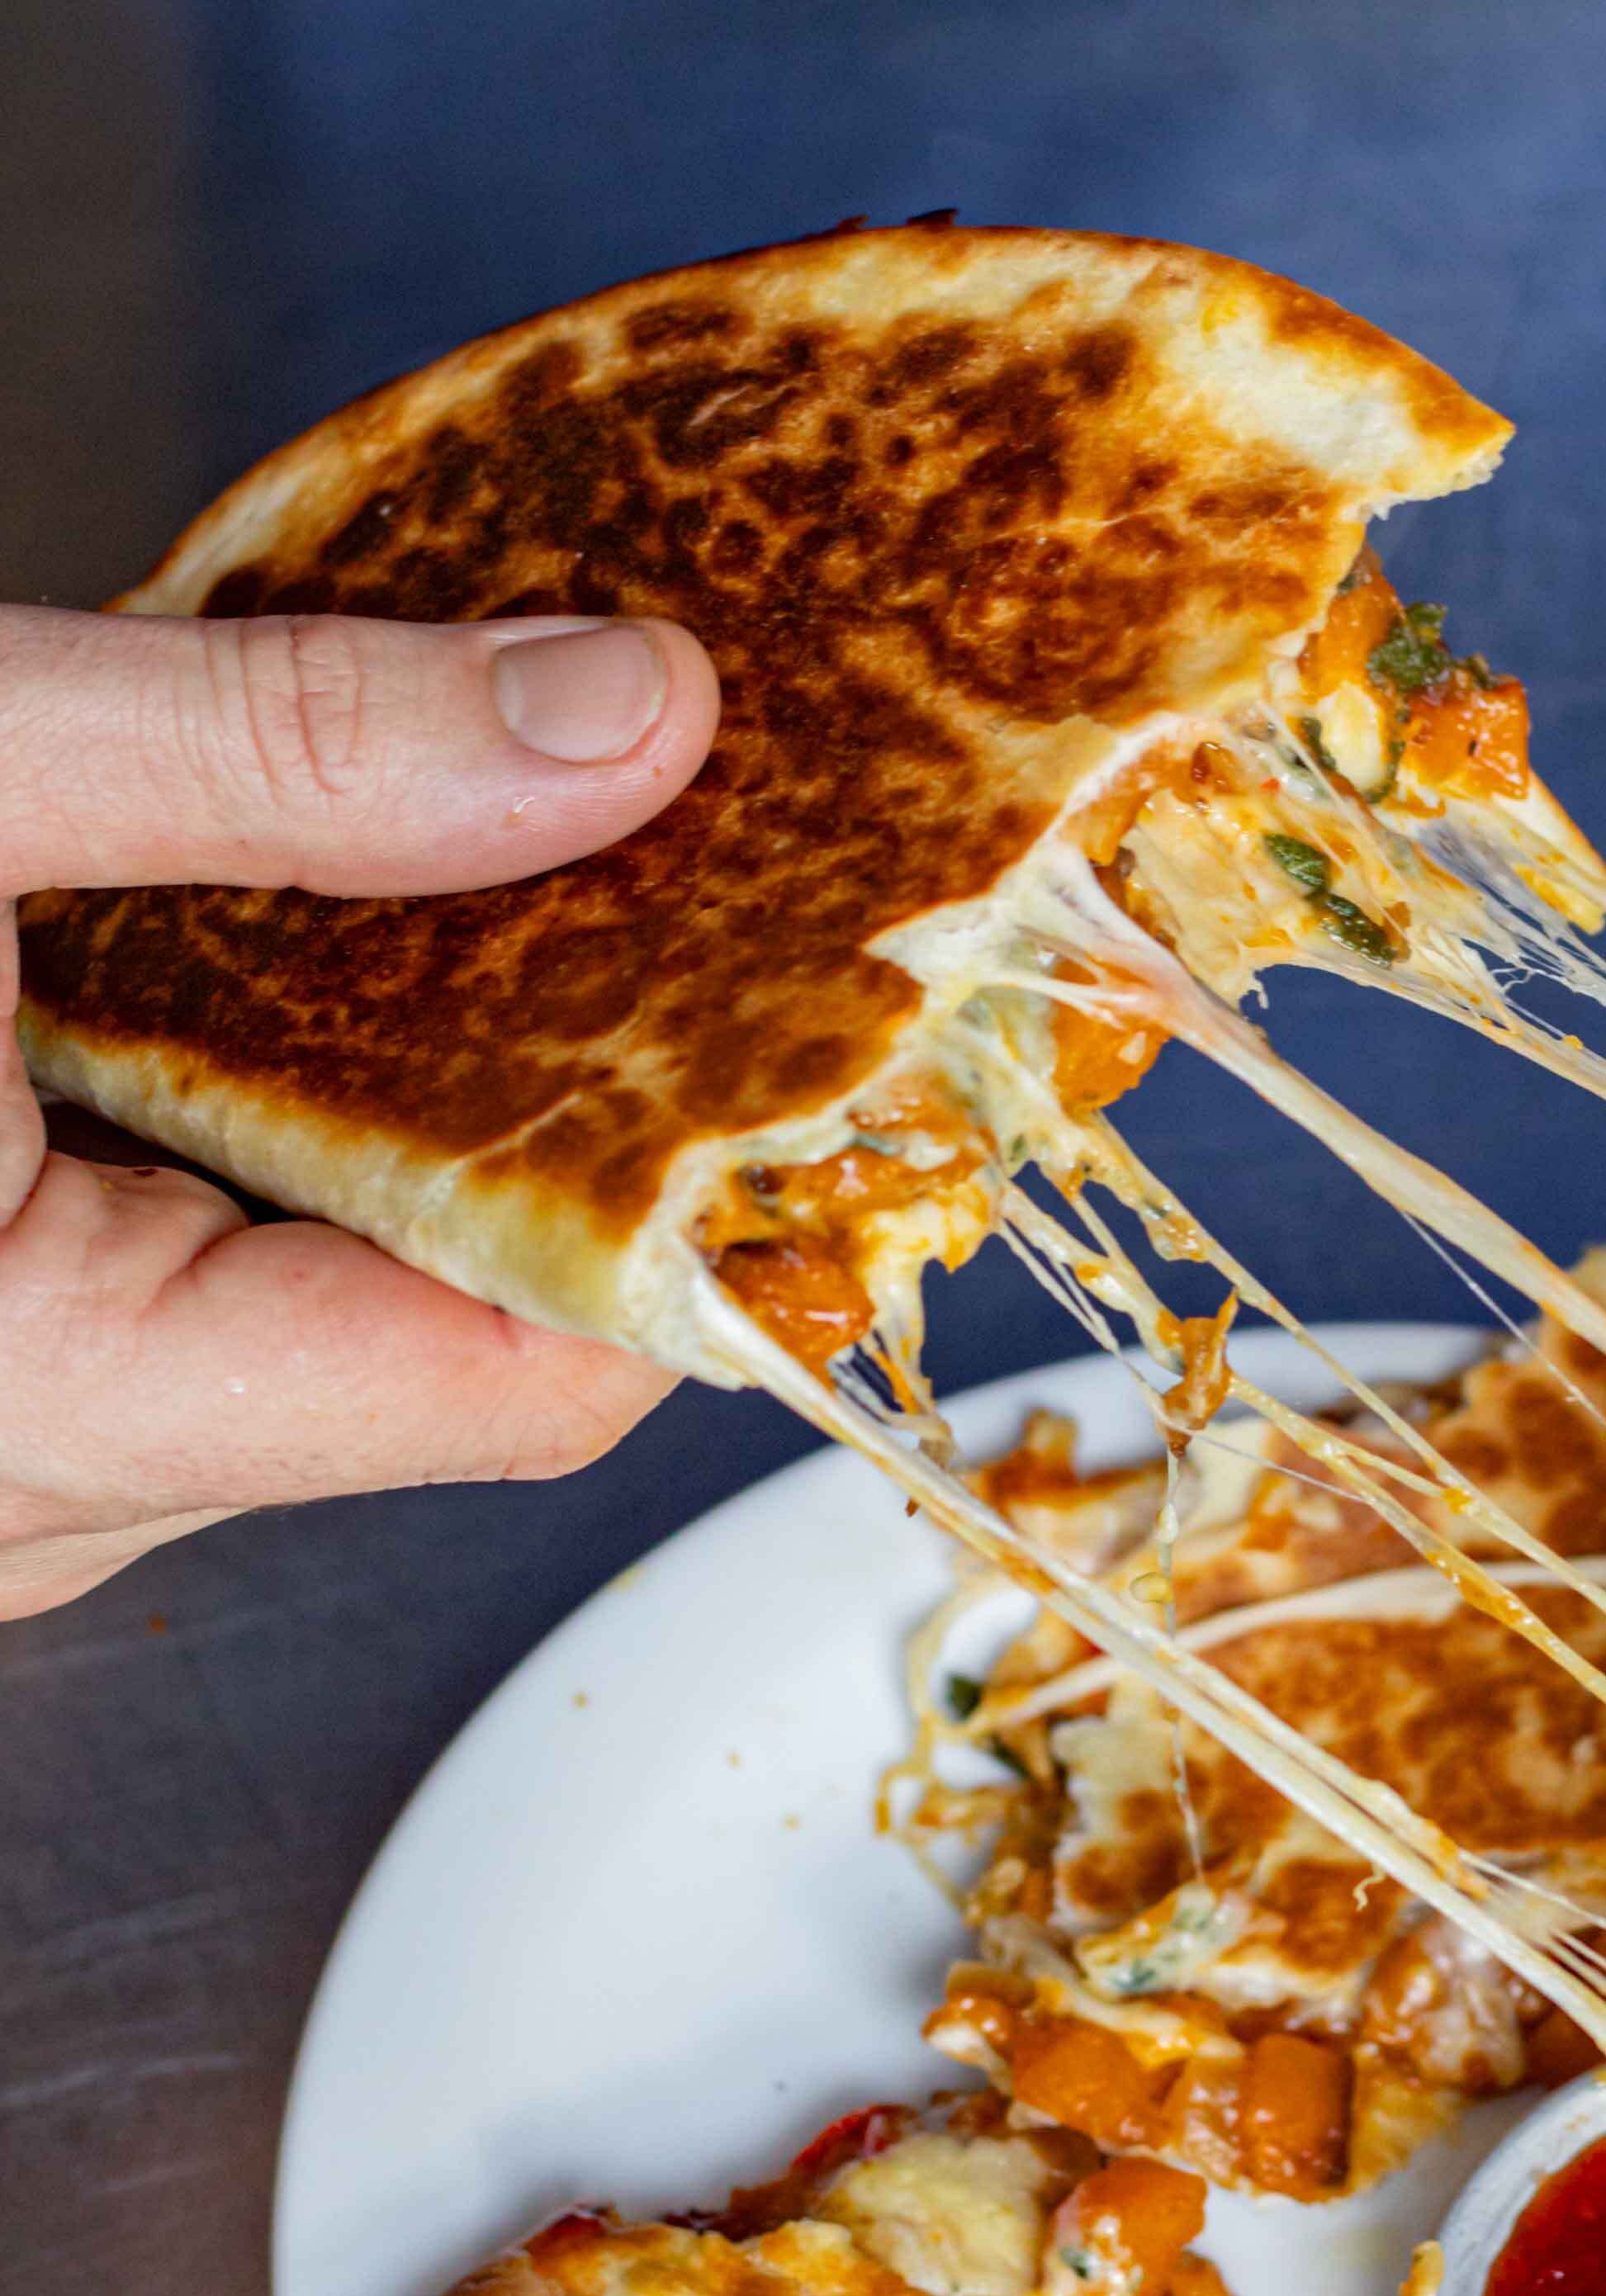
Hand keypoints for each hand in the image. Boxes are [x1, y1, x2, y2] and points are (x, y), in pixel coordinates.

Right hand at [1, 603, 719, 1615]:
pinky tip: (184, 1013)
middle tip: (571, 909)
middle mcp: (15, 1505)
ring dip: (350, 1132)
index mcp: (29, 1402)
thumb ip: (275, 761)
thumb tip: (617, 718)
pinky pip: (170, 1320)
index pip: (531, 1381)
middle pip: (430, 1349)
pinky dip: (216, 1167)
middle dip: (509, 1126)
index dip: (679, 1212)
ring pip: (301, 1332)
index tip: (769, 1041)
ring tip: (339, 938)